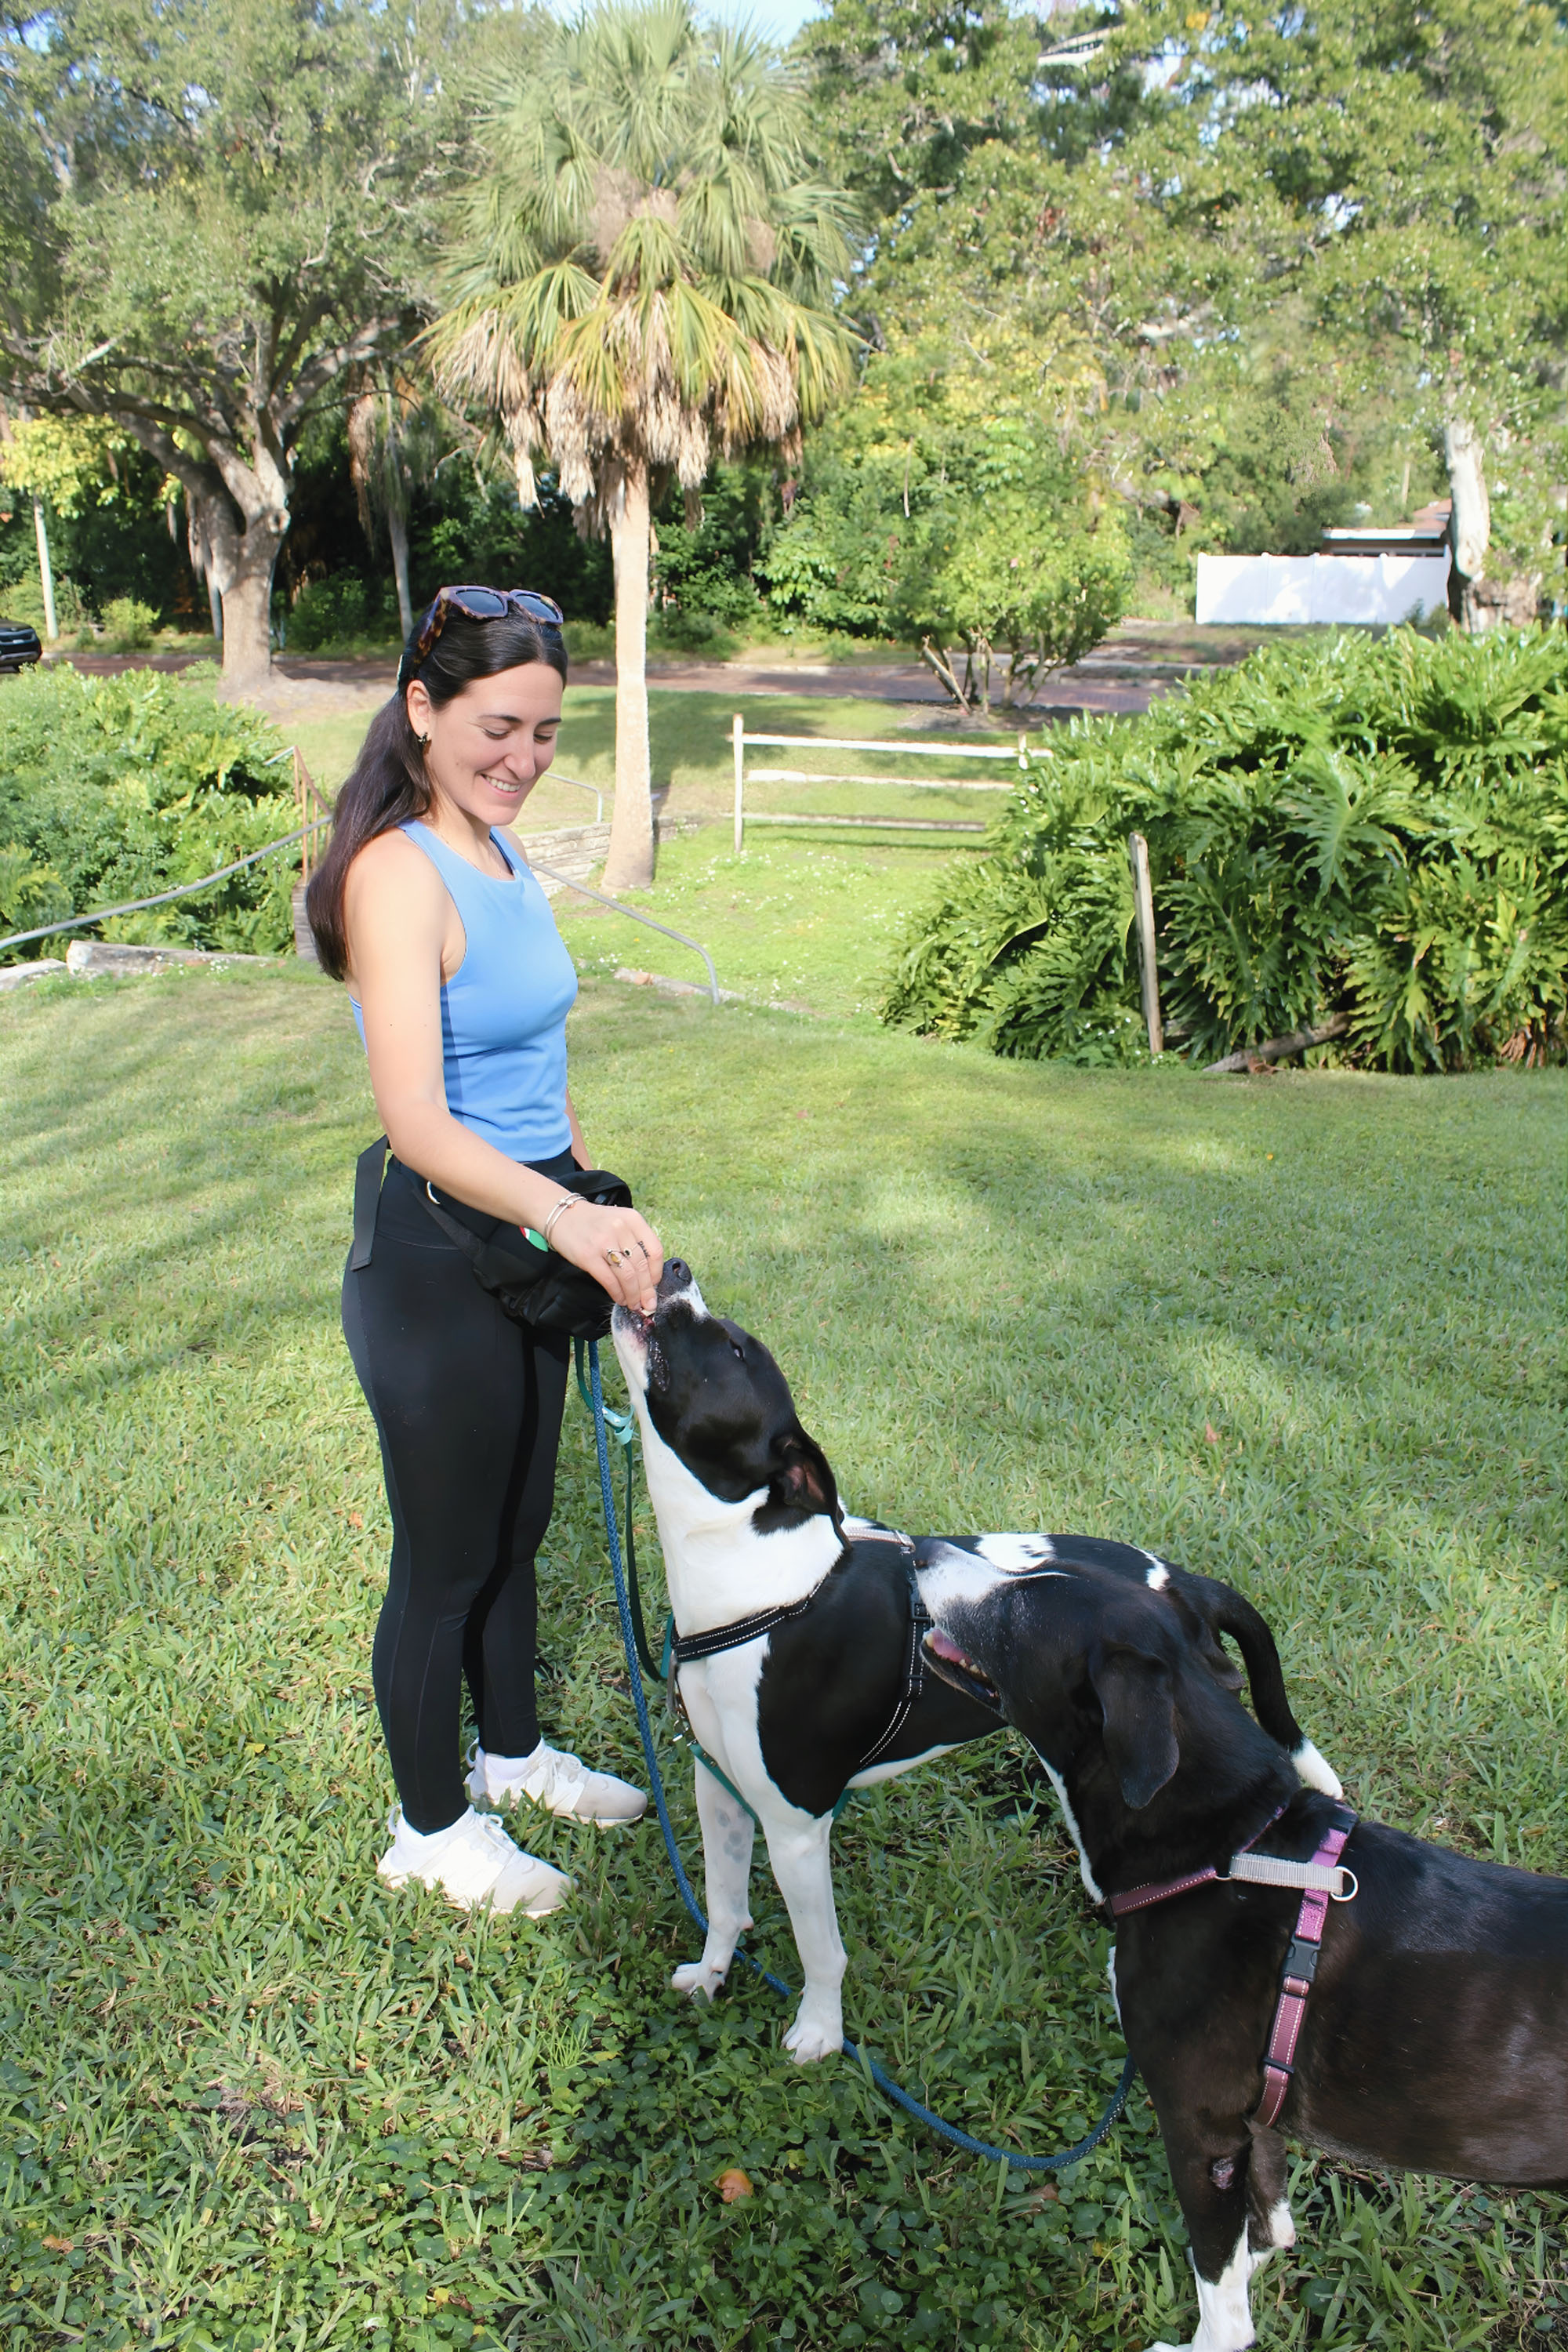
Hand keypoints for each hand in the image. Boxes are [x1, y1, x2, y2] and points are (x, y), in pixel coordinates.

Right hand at [550, 1199, 662, 1313]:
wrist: (563, 1216)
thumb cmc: (594, 1223)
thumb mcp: (620, 1224)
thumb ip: (634, 1244)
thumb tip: (648, 1278)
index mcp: (633, 1219)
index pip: (655, 1251)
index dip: (656, 1273)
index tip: (654, 1285)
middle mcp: (620, 1228)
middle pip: (642, 1266)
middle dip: (646, 1290)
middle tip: (647, 1303)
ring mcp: (603, 1242)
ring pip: (627, 1276)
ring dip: (633, 1295)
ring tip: (633, 1303)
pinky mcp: (587, 1255)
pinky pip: (609, 1281)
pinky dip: (617, 1294)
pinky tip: (619, 1298)